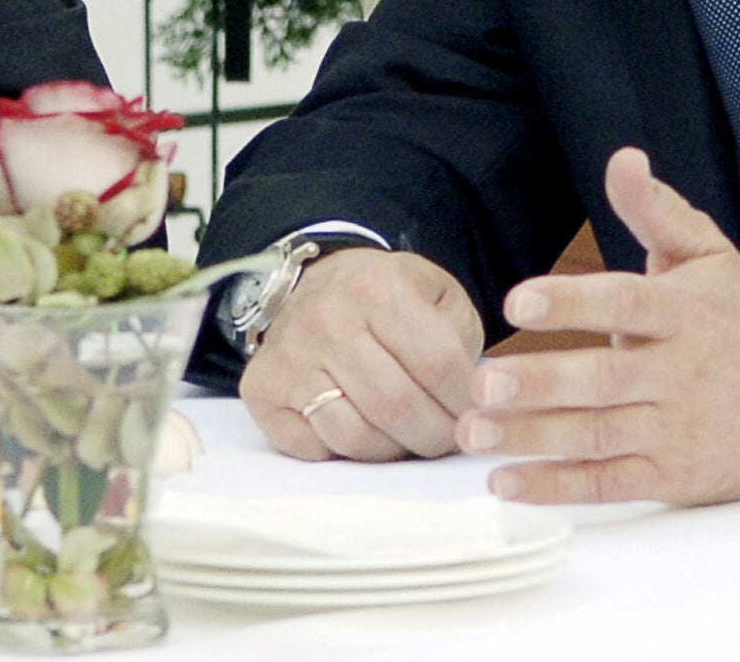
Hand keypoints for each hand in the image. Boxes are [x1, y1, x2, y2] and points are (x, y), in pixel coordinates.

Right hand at [239, 249, 482, 460]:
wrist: (317, 285)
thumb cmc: (386, 298)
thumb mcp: (435, 293)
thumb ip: (460, 337)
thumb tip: (471, 401)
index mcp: (377, 288)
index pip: (437, 364)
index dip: (466, 403)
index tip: (477, 416)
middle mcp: (326, 319)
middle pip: (396, 406)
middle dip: (434, 436)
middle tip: (446, 438)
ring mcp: (288, 355)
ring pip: (354, 436)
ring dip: (392, 451)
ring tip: (406, 437)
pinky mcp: (261, 388)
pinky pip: (312, 447)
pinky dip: (342, 454)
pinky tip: (360, 429)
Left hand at [458, 147, 739, 505]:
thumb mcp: (710, 256)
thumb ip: (657, 211)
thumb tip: (623, 159)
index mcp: (683, 312)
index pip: (624, 303)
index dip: (571, 302)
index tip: (517, 301)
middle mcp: (679, 372)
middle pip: (603, 378)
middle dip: (539, 382)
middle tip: (480, 384)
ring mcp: (677, 428)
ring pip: (598, 433)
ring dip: (533, 437)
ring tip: (474, 432)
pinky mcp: (675, 476)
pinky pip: (610, 482)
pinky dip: (559, 486)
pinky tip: (509, 482)